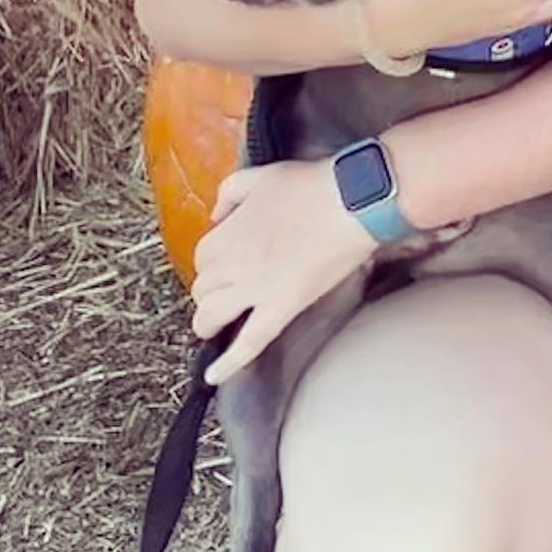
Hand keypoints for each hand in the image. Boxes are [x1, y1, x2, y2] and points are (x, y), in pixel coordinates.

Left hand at [190, 160, 376, 384]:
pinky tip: (214, 376)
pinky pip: (250, 342)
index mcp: (226, 234)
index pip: (202, 257)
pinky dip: (229, 362)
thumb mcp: (259, 176)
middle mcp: (232, 266)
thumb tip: (217, 214)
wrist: (349, 202)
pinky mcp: (282, 308)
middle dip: (209, 291)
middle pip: (203, 289)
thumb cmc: (310, 186)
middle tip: (224, 291)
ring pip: (213, 317)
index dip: (212, 261)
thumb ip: (229, 193)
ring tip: (213, 327)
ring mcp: (255, 291)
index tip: (224, 260)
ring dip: (207, 323)